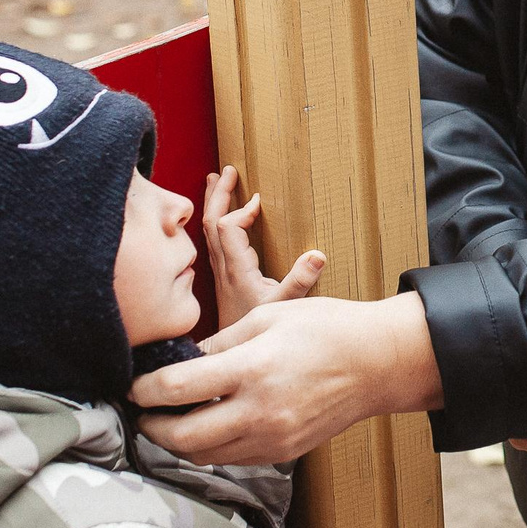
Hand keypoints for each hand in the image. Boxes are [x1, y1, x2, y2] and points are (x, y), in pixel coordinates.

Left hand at [129, 292, 443, 465]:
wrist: (378, 363)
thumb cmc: (326, 329)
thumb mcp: (268, 316)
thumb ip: (220, 342)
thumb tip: (182, 361)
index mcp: (253, 369)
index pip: (178, 389)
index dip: (144, 391)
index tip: (132, 386)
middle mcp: (261, 411)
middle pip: (183, 437)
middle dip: (152, 427)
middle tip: (142, 413)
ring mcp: (273, 438)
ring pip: (205, 456)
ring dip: (180, 442)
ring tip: (171, 421)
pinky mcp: (284, 453)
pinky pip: (233, 458)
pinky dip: (212, 447)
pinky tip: (210, 426)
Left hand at [202, 166, 325, 328]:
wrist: (235, 356)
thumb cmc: (259, 336)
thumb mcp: (285, 309)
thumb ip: (300, 282)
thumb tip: (318, 254)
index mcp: (237, 271)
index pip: (228, 228)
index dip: (242, 211)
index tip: (260, 200)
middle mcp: (224, 270)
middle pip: (212, 224)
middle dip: (219, 195)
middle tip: (227, 171)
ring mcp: (221, 274)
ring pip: (209, 232)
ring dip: (213, 205)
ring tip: (215, 181)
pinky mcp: (223, 279)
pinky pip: (213, 242)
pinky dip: (216, 222)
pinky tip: (221, 216)